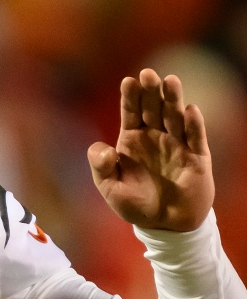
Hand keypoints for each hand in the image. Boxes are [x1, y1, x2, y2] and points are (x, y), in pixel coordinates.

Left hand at [87, 69, 213, 231]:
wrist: (164, 225)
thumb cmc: (135, 204)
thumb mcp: (110, 187)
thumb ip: (102, 166)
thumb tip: (104, 148)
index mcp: (132, 139)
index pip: (130, 112)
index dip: (130, 97)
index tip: (128, 81)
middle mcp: (155, 137)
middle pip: (153, 108)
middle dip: (151, 91)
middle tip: (149, 73)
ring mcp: (177, 145)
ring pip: (175, 117)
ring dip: (173, 99)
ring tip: (170, 81)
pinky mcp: (196, 158)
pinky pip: (195, 138)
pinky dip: (193, 124)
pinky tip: (190, 110)